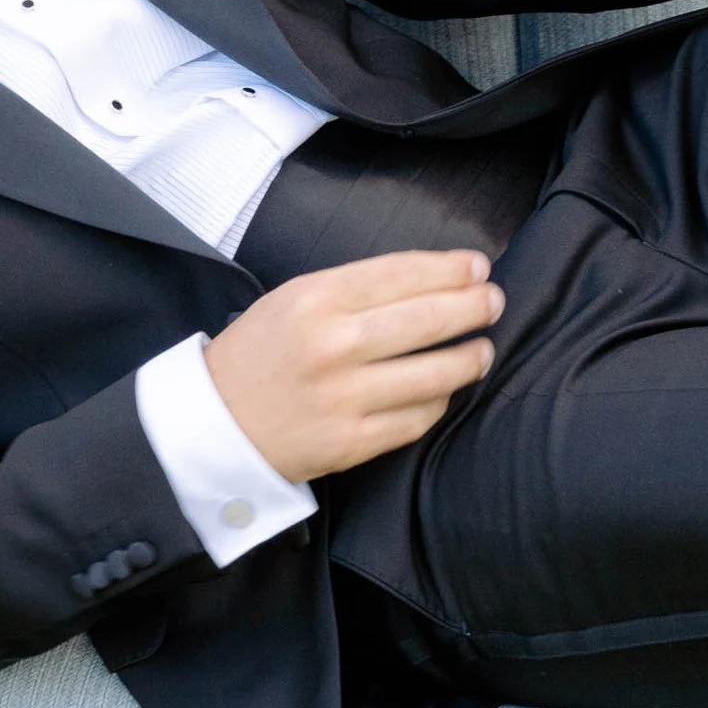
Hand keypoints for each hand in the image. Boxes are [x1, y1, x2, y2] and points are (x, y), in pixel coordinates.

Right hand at [204, 248, 501, 483]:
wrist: (214, 425)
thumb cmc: (260, 353)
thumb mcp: (292, 299)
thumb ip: (354, 288)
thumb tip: (433, 279)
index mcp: (314, 300)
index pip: (401, 274)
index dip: (450, 269)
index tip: (478, 266)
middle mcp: (332, 345)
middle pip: (427, 319)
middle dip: (473, 306)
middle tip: (493, 301)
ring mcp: (344, 398)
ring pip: (434, 374)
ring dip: (470, 358)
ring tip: (482, 349)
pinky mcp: (352, 442)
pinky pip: (417, 419)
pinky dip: (439, 401)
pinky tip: (444, 389)